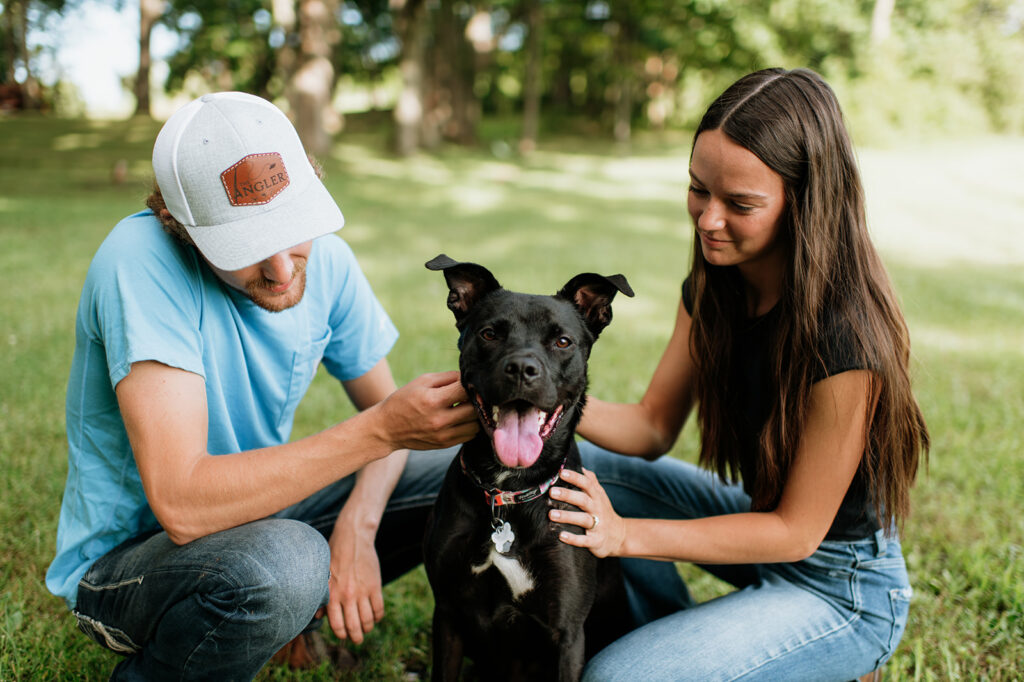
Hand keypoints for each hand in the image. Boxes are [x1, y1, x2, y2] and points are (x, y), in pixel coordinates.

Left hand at [325, 521, 383, 644]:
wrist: (353, 538)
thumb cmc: (334, 555)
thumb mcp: (323, 576)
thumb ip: (322, 596)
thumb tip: (318, 616)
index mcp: (332, 594)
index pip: (337, 624)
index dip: (341, 634)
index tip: (344, 636)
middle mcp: (346, 596)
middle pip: (353, 626)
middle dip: (356, 637)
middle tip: (357, 639)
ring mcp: (362, 592)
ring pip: (367, 620)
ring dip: (368, 628)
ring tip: (367, 628)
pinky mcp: (374, 586)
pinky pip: (379, 608)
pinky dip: (378, 616)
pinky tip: (376, 616)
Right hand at [375, 371, 478, 450]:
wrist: (386, 429)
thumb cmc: (404, 400)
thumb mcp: (421, 381)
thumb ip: (448, 377)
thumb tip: (469, 377)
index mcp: (433, 400)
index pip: (465, 390)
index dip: (471, 384)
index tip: (470, 382)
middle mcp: (440, 420)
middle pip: (475, 408)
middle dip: (476, 399)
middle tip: (471, 395)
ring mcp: (443, 435)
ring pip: (476, 424)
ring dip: (475, 414)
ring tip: (465, 407)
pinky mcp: (445, 444)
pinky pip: (470, 435)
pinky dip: (470, 425)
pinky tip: (461, 418)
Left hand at [548, 467, 625, 557]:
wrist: (619, 535)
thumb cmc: (603, 511)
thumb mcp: (600, 495)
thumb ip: (590, 480)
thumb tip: (579, 466)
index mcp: (597, 496)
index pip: (586, 483)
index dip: (574, 477)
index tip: (561, 472)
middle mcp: (597, 509)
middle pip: (583, 500)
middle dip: (567, 495)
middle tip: (552, 492)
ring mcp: (598, 525)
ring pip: (583, 519)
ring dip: (567, 516)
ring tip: (551, 514)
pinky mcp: (596, 540)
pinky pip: (584, 540)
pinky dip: (573, 538)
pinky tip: (561, 536)